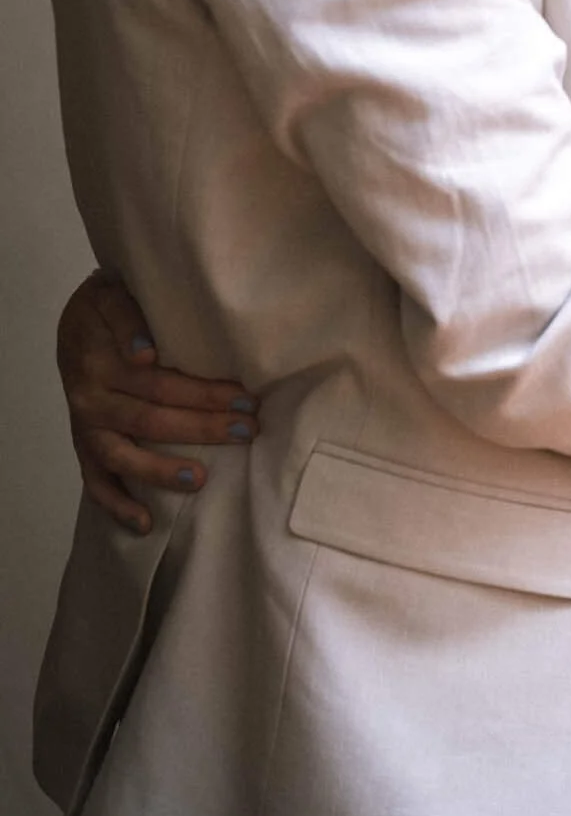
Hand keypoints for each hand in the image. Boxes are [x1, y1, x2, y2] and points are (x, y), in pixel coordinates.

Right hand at [57, 272, 259, 534]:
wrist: (76, 321)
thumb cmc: (110, 307)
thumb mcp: (115, 293)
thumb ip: (130, 314)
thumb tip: (146, 352)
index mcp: (101, 355)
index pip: (156, 379)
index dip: (201, 391)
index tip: (245, 396)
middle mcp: (91, 394)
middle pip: (150, 416)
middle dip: (204, 425)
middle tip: (248, 428)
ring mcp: (87, 425)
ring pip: (123, 454)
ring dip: (161, 469)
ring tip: (199, 479)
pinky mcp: (85, 447)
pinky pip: (96, 482)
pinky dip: (118, 506)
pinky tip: (146, 522)